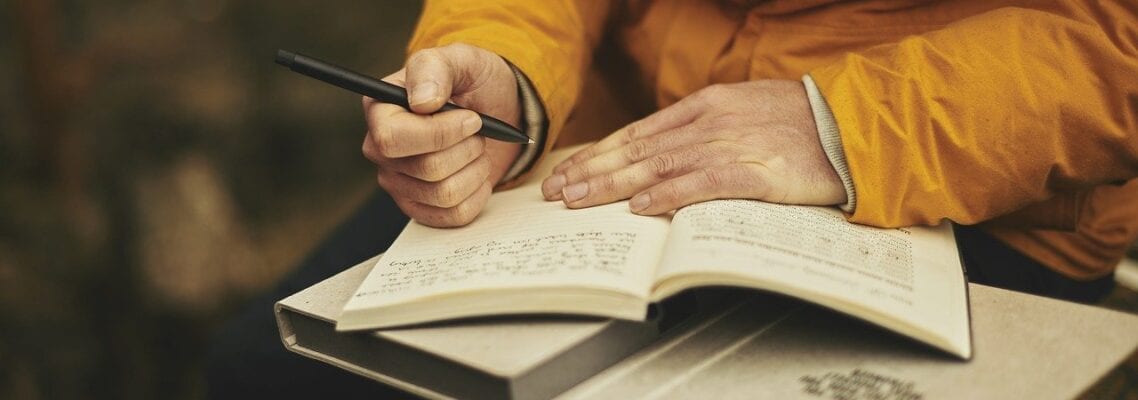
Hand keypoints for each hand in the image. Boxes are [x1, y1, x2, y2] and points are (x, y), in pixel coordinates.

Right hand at [362, 43, 521, 226]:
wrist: (496, 110)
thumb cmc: (472, 82)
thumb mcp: (460, 60)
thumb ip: (436, 69)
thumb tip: (422, 102)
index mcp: (380, 110)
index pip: (392, 139)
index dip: (438, 134)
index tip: (471, 118)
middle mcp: (381, 150)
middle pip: (427, 169)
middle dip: (467, 148)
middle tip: (477, 130)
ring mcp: (399, 183)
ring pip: (445, 194)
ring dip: (476, 169)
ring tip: (477, 149)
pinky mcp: (421, 207)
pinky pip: (455, 215)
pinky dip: (478, 193)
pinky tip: (476, 171)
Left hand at [541, 80, 845, 214]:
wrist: (852, 125)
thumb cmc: (801, 123)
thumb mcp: (743, 113)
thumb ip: (702, 130)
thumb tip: (661, 153)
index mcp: (705, 106)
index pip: (637, 133)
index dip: (599, 154)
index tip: (569, 172)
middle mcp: (709, 122)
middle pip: (637, 150)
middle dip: (591, 171)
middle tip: (556, 192)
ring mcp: (731, 145)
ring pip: (658, 166)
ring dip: (613, 185)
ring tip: (580, 200)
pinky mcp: (755, 172)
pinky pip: (701, 184)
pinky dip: (667, 196)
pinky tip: (640, 207)